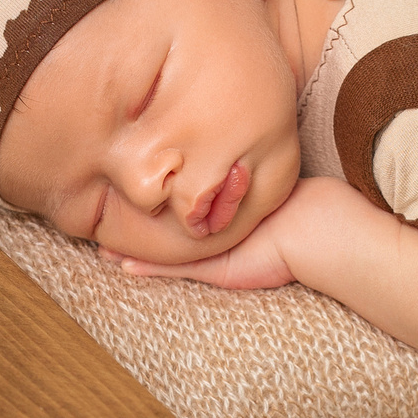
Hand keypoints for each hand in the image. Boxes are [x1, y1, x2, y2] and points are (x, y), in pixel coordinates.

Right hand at [99, 176, 344, 289]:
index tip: (126, 211)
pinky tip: (123, 263)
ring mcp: (215, 261)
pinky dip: (149, 266)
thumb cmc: (299, 203)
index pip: (182, 220)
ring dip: (134, 256)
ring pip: (165, 260)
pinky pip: (176, 269)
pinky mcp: (219, 270)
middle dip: (135, 239)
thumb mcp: (265, 180)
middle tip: (102, 241)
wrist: (315, 229)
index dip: (155, 215)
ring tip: (103, 251)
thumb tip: (235, 147)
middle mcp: (217, 245)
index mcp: (226, 225)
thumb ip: (243, 169)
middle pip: (166, 242)